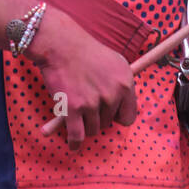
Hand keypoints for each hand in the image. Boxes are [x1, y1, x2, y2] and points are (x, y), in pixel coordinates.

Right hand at [28, 10, 136, 149]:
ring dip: (84, 124)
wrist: (60, 44)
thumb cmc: (84, 51)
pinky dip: (74, 143)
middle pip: (108, 123)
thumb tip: (121, 106)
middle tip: (85, 102)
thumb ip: (120, 85)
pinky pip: (77, 136)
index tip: (108, 113)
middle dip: (97, 117)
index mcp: (125, 83)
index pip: (129, 116)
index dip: (117, 117)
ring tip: (76, 109)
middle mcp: (112, 94)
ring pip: (92, 129)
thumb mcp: (114, 62)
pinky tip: (73, 145)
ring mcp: (93, 102)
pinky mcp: (73, 108)